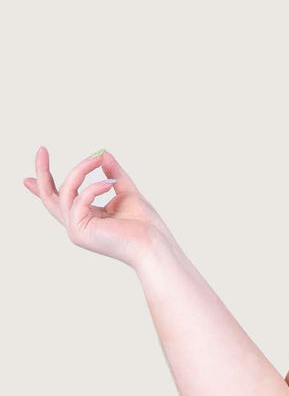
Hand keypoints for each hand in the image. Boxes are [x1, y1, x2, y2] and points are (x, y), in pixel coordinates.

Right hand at [23, 147, 174, 268]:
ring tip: (96, 159)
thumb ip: (113, 174)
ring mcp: (76, 230)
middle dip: (42, 173)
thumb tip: (103, 154)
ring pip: (64, 192)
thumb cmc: (146, 226)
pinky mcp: (79, 231)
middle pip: (50, 197)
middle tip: (42, 151)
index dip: (43, 188)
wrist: (154, 245)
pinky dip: (93, 187)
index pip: (60, 201)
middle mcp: (78, 225)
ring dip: (80, 170)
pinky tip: (109, 183)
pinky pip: (78, 199)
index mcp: (88, 218)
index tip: (27, 178)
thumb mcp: (126, 192)